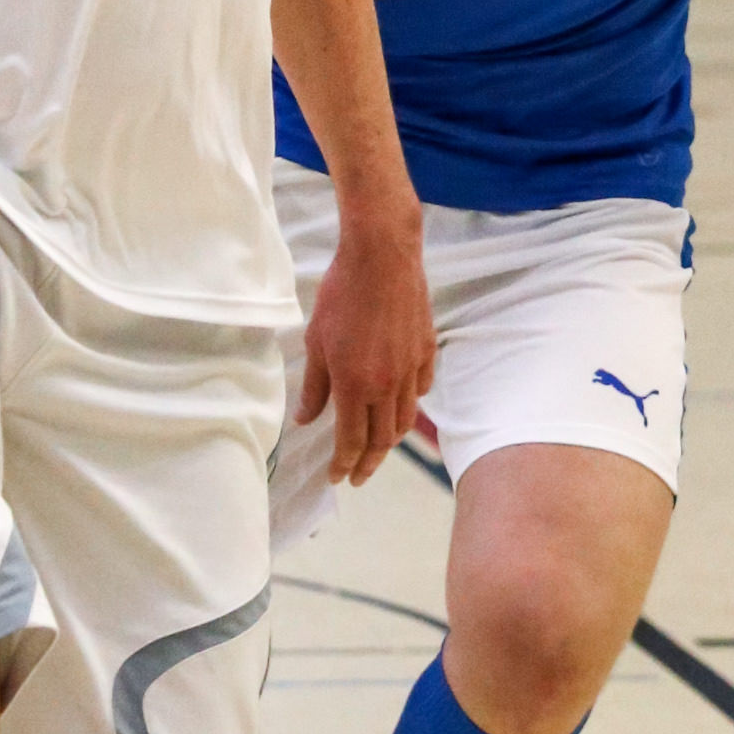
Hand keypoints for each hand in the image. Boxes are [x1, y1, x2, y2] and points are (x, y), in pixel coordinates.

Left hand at [293, 207, 436, 485]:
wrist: (382, 256)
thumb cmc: (341, 294)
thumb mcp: (316, 341)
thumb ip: (315, 386)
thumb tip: (307, 419)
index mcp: (355, 385)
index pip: (351, 441)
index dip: (344, 465)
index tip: (337, 478)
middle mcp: (388, 384)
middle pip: (382, 440)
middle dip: (368, 463)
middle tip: (358, 475)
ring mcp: (411, 369)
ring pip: (405, 420)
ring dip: (390, 440)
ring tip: (377, 446)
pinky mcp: (426, 350)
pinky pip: (421, 389)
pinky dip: (410, 404)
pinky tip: (400, 403)